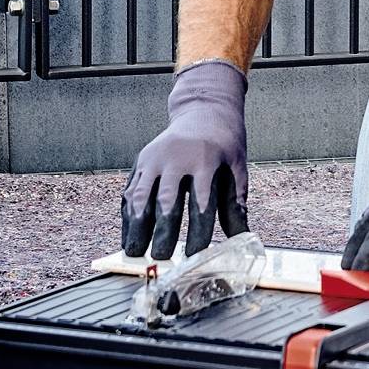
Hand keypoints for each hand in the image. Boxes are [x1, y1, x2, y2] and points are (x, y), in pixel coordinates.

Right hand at [121, 60, 250, 259]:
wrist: (203, 112)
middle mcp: (176, 158)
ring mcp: (155, 158)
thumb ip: (235, 204)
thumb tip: (241, 239)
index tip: (194, 254)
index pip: (201, 203)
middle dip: (162, 231)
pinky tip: (128, 234)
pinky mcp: (142, 160)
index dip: (197, 231)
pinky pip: (131, 189)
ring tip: (136, 251)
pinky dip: (128, 214)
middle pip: (166, 200)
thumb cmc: (224, 146)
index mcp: (205, 160)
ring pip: (141, 195)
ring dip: (137, 226)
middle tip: (160, 256)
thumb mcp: (236, 169)